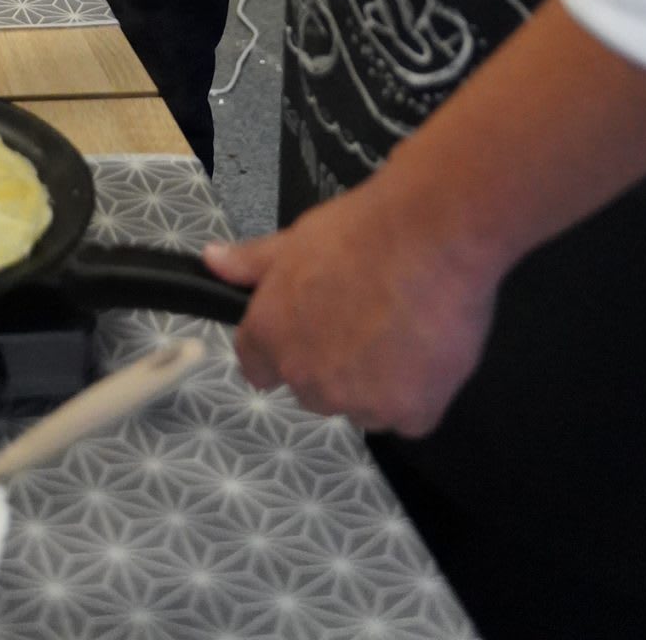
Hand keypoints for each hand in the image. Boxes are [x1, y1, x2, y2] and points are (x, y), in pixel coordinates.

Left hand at [203, 175, 500, 435]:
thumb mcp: (295, 237)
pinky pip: (409, 415)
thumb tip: (213, 261)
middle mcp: (308, 379)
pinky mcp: (410, 415)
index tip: (310, 327)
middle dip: (334, 362)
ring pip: (363, 404)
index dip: (283, 346)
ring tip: (401, 324)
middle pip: (314, 387)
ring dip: (378, 380)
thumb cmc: (363, 229)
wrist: (432, 235)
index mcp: (272, 336)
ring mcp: (360, 403)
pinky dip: (419, 391)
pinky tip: (427, 346)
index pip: (258, 366)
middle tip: (365, 315)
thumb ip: (252, 261)